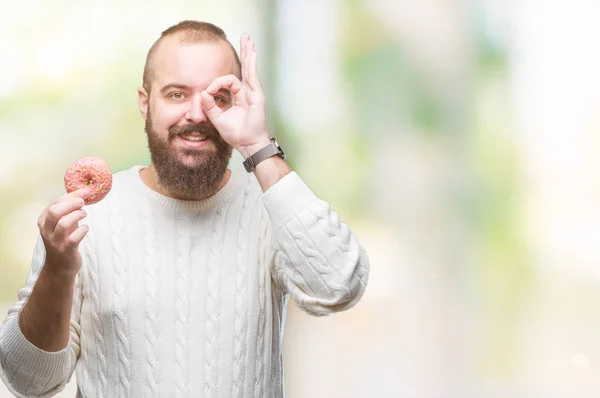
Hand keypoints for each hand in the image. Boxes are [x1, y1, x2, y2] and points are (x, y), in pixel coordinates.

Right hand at [37, 189, 88, 277]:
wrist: (59, 267)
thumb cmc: (63, 241)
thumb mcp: (62, 223)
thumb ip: (69, 210)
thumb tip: (83, 193)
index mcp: (44, 221)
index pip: (54, 203)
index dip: (70, 196)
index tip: (85, 191)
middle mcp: (47, 231)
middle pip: (55, 212)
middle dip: (71, 204)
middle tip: (83, 203)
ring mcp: (55, 242)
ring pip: (63, 224)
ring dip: (76, 215)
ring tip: (84, 214)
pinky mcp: (66, 251)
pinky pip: (73, 238)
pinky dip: (82, 230)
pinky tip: (86, 227)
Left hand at [200, 33, 270, 157]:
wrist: (247, 144)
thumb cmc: (236, 134)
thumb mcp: (218, 118)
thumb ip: (210, 105)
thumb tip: (203, 92)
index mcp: (240, 98)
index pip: (227, 82)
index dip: (215, 84)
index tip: (208, 92)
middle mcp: (248, 93)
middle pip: (245, 69)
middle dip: (244, 53)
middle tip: (244, 38)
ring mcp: (254, 93)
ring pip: (249, 69)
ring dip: (248, 53)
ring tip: (248, 39)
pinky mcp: (257, 95)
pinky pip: (252, 76)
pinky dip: (251, 64)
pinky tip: (251, 52)